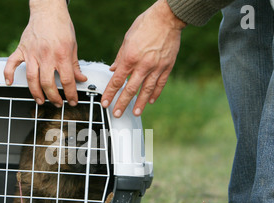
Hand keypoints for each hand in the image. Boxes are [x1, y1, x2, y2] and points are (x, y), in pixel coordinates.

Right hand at [3, 0, 86, 106]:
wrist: (48, 10)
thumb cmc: (61, 26)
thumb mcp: (73, 46)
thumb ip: (75, 65)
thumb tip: (80, 79)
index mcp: (62, 54)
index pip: (67, 80)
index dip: (71, 94)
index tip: (72, 101)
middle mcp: (46, 55)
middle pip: (48, 83)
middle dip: (54, 97)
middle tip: (57, 103)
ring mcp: (32, 53)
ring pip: (32, 78)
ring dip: (36, 93)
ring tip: (40, 100)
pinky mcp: (22, 49)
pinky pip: (12, 63)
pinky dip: (9, 73)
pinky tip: (10, 83)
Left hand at [101, 0, 185, 117]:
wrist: (167, 17)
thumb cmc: (146, 24)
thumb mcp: (127, 38)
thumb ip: (120, 57)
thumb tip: (113, 69)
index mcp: (130, 57)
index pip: (117, 80)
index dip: (110, 93)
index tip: (105, 103)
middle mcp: (143, 65)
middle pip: (130, 89)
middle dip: (122, 103)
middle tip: (116, 113)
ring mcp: (156, 67)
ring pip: (146, 90)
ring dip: (140, 103)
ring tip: (136, 113)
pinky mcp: (167, 66)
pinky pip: (160, 84)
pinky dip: (155, 93)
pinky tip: (150, 101)